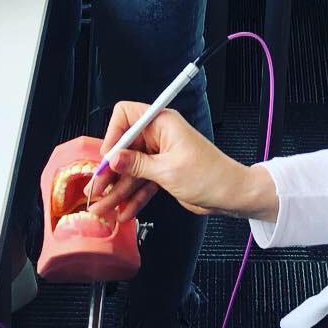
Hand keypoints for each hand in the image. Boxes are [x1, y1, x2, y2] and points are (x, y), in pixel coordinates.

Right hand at [86, 103, 277, 224]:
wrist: (231, 194)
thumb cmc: (209, 175)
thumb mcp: (167, 170)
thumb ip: (136, 164)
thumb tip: (113, 158)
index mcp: (163, 123)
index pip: (126, 116)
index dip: (113, 135)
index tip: (107, 158)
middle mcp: (160, 136)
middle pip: (125, 148)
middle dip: (110, 171)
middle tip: (96, 190)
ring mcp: (161, 155)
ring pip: (131, 170)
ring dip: (118, 189)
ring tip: (103, 208)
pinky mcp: (164, 172)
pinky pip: (142, 182)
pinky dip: (133, 196)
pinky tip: (124, 212)